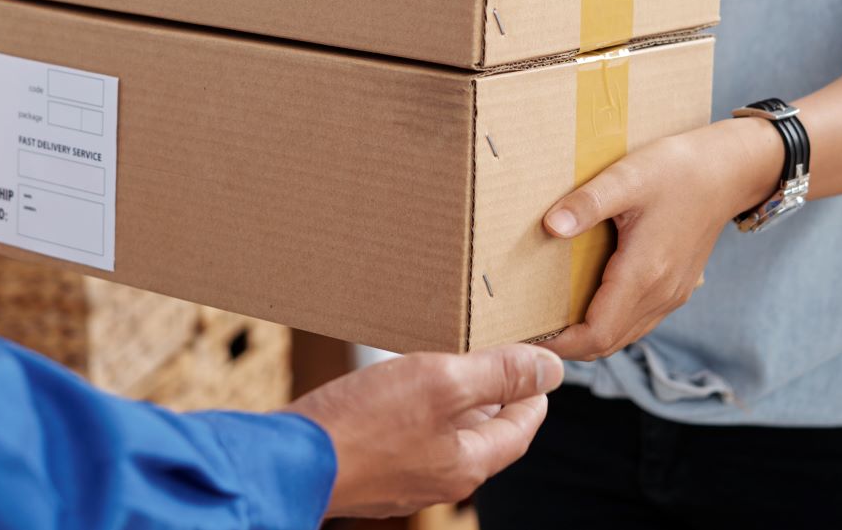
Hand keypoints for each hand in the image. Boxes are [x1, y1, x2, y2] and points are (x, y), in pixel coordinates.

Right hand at [285, 344, 562, 517]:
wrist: (289, 459)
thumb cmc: (364, 422)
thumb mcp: (442, 381)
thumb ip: (499, 374)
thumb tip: (552, 370)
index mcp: (468, 463)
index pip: (520, 429)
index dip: (534, 395)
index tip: (539, 369)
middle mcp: (440, 480)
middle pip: (485, 435)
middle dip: (495, 397)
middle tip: (496, 359)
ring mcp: (404, 482)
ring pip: (446, 438)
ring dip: (454, 404)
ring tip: (448, 366)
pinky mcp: (372, 473)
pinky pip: (410, 441)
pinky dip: (419, 414)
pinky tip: (398, 389)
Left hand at [538, 117, 781, 360]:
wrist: (729, 171)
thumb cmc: (678, 170)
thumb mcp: (627, 177)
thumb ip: (587, 203)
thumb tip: (550, 227)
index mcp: (644, 274)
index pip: (596, 334)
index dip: (559, 343)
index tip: (526, 335)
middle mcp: (660, 294)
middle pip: (607, 343)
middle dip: (567, 345)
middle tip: (527, 330)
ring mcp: (671, 294)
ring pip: (623, 335)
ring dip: (587, 336)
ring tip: (549, 319)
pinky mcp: (675, 288)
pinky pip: (636, 321)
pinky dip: (608, 323)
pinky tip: (585, 302)